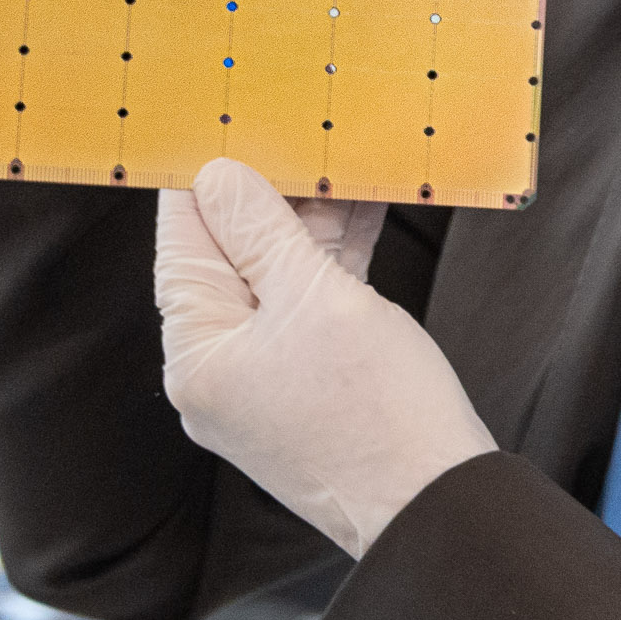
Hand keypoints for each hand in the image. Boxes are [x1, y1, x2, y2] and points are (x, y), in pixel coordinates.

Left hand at [155, 159, 493, 558]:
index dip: (203, 175)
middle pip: (231, 254)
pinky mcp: (311, 381)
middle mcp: (219, 367)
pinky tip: (367, 204)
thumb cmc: (376, 409)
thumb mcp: (317, 299)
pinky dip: (334, 258)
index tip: (223, 116)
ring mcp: (265, 376)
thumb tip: (218, 178)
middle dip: (268, 191)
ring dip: (311, 218)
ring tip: (342, 154)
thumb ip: (262, 232)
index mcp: (197, 353)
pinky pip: (311, 302)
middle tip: (299, 125)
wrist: (436, 503)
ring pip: (277, 274)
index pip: (184, 239)